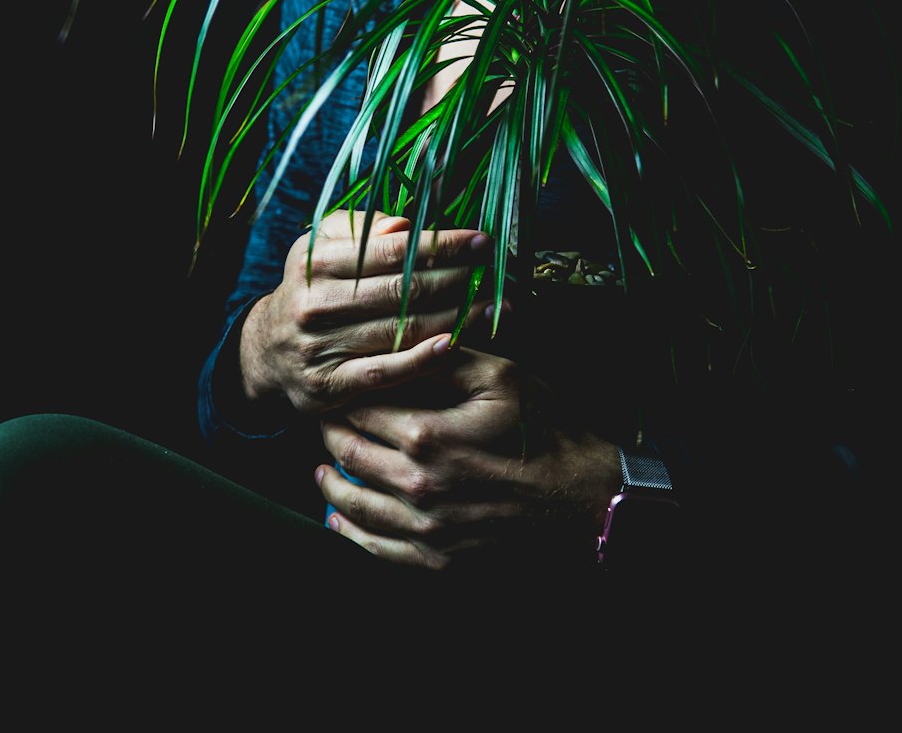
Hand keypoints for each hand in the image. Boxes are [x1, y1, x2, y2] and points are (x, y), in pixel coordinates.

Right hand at [239, 210, 490, 415]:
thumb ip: (363, 230)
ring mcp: (321, 348)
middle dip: (458, 279)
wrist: (266, 349)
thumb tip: (405, 225)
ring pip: (400, 330)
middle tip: (499, 273)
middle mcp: (315, 304)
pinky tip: (456, 344)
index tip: (482, 241)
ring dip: (456, 318)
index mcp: (316, 263)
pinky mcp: (329, 387)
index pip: (391, 250)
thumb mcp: (324, 247)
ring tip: (496, 308)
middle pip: (402, 290)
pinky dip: (423, 360)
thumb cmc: (312, 286)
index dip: (442, 244)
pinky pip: (385, 372)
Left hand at [314, 344, 619, 570]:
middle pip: (349, 455)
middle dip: (331, 435)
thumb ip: (448, 360)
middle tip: (323, 421)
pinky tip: (338, 517)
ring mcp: (424, 527)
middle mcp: (416, 485)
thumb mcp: (503, 377)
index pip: (362, 409)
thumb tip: (405, 342)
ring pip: (354, 504)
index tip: (337, 385)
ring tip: (320, 468)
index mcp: (427, 434)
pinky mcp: (436, 558)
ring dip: (330, 483)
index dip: (345, 394)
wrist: (581, 497)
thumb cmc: (544, 429)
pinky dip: (350, 531)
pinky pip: (376, 548)